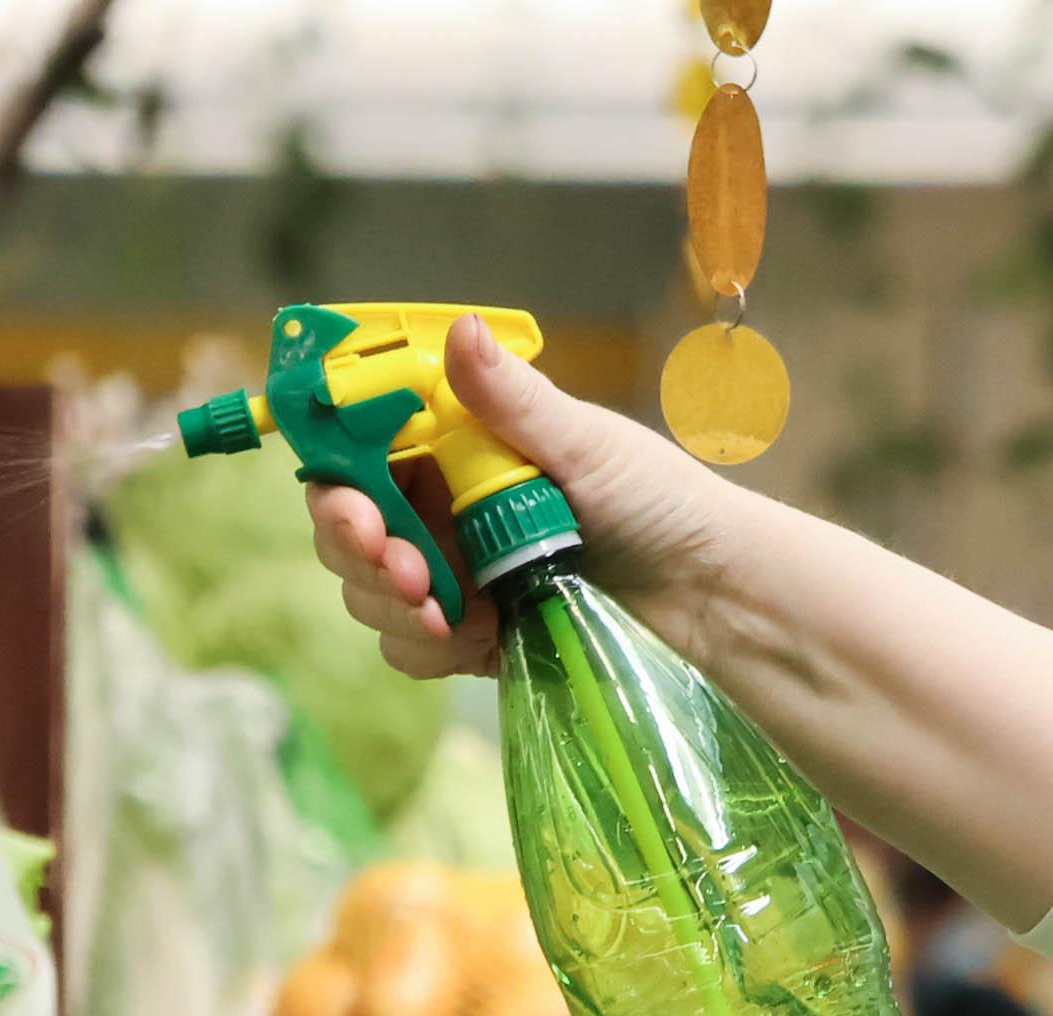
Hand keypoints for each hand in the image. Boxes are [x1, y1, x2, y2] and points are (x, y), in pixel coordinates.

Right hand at [304, 316, 743, 681]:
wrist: (715, 599)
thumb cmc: (661, 503)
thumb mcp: (587, 444)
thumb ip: (515, 400)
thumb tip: (461, 330)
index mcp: (457, 444)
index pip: (358, 451)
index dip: (338, 478)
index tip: (356, 507)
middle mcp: (443, 506)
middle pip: (349, 525)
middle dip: (356, 548)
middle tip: (399, 567)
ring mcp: (455, 574)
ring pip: (370, 592)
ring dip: (388, 603)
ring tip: (441, 610)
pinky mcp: (473, 636)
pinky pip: (413, 648)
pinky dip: (427, 646)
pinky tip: (471, 639)